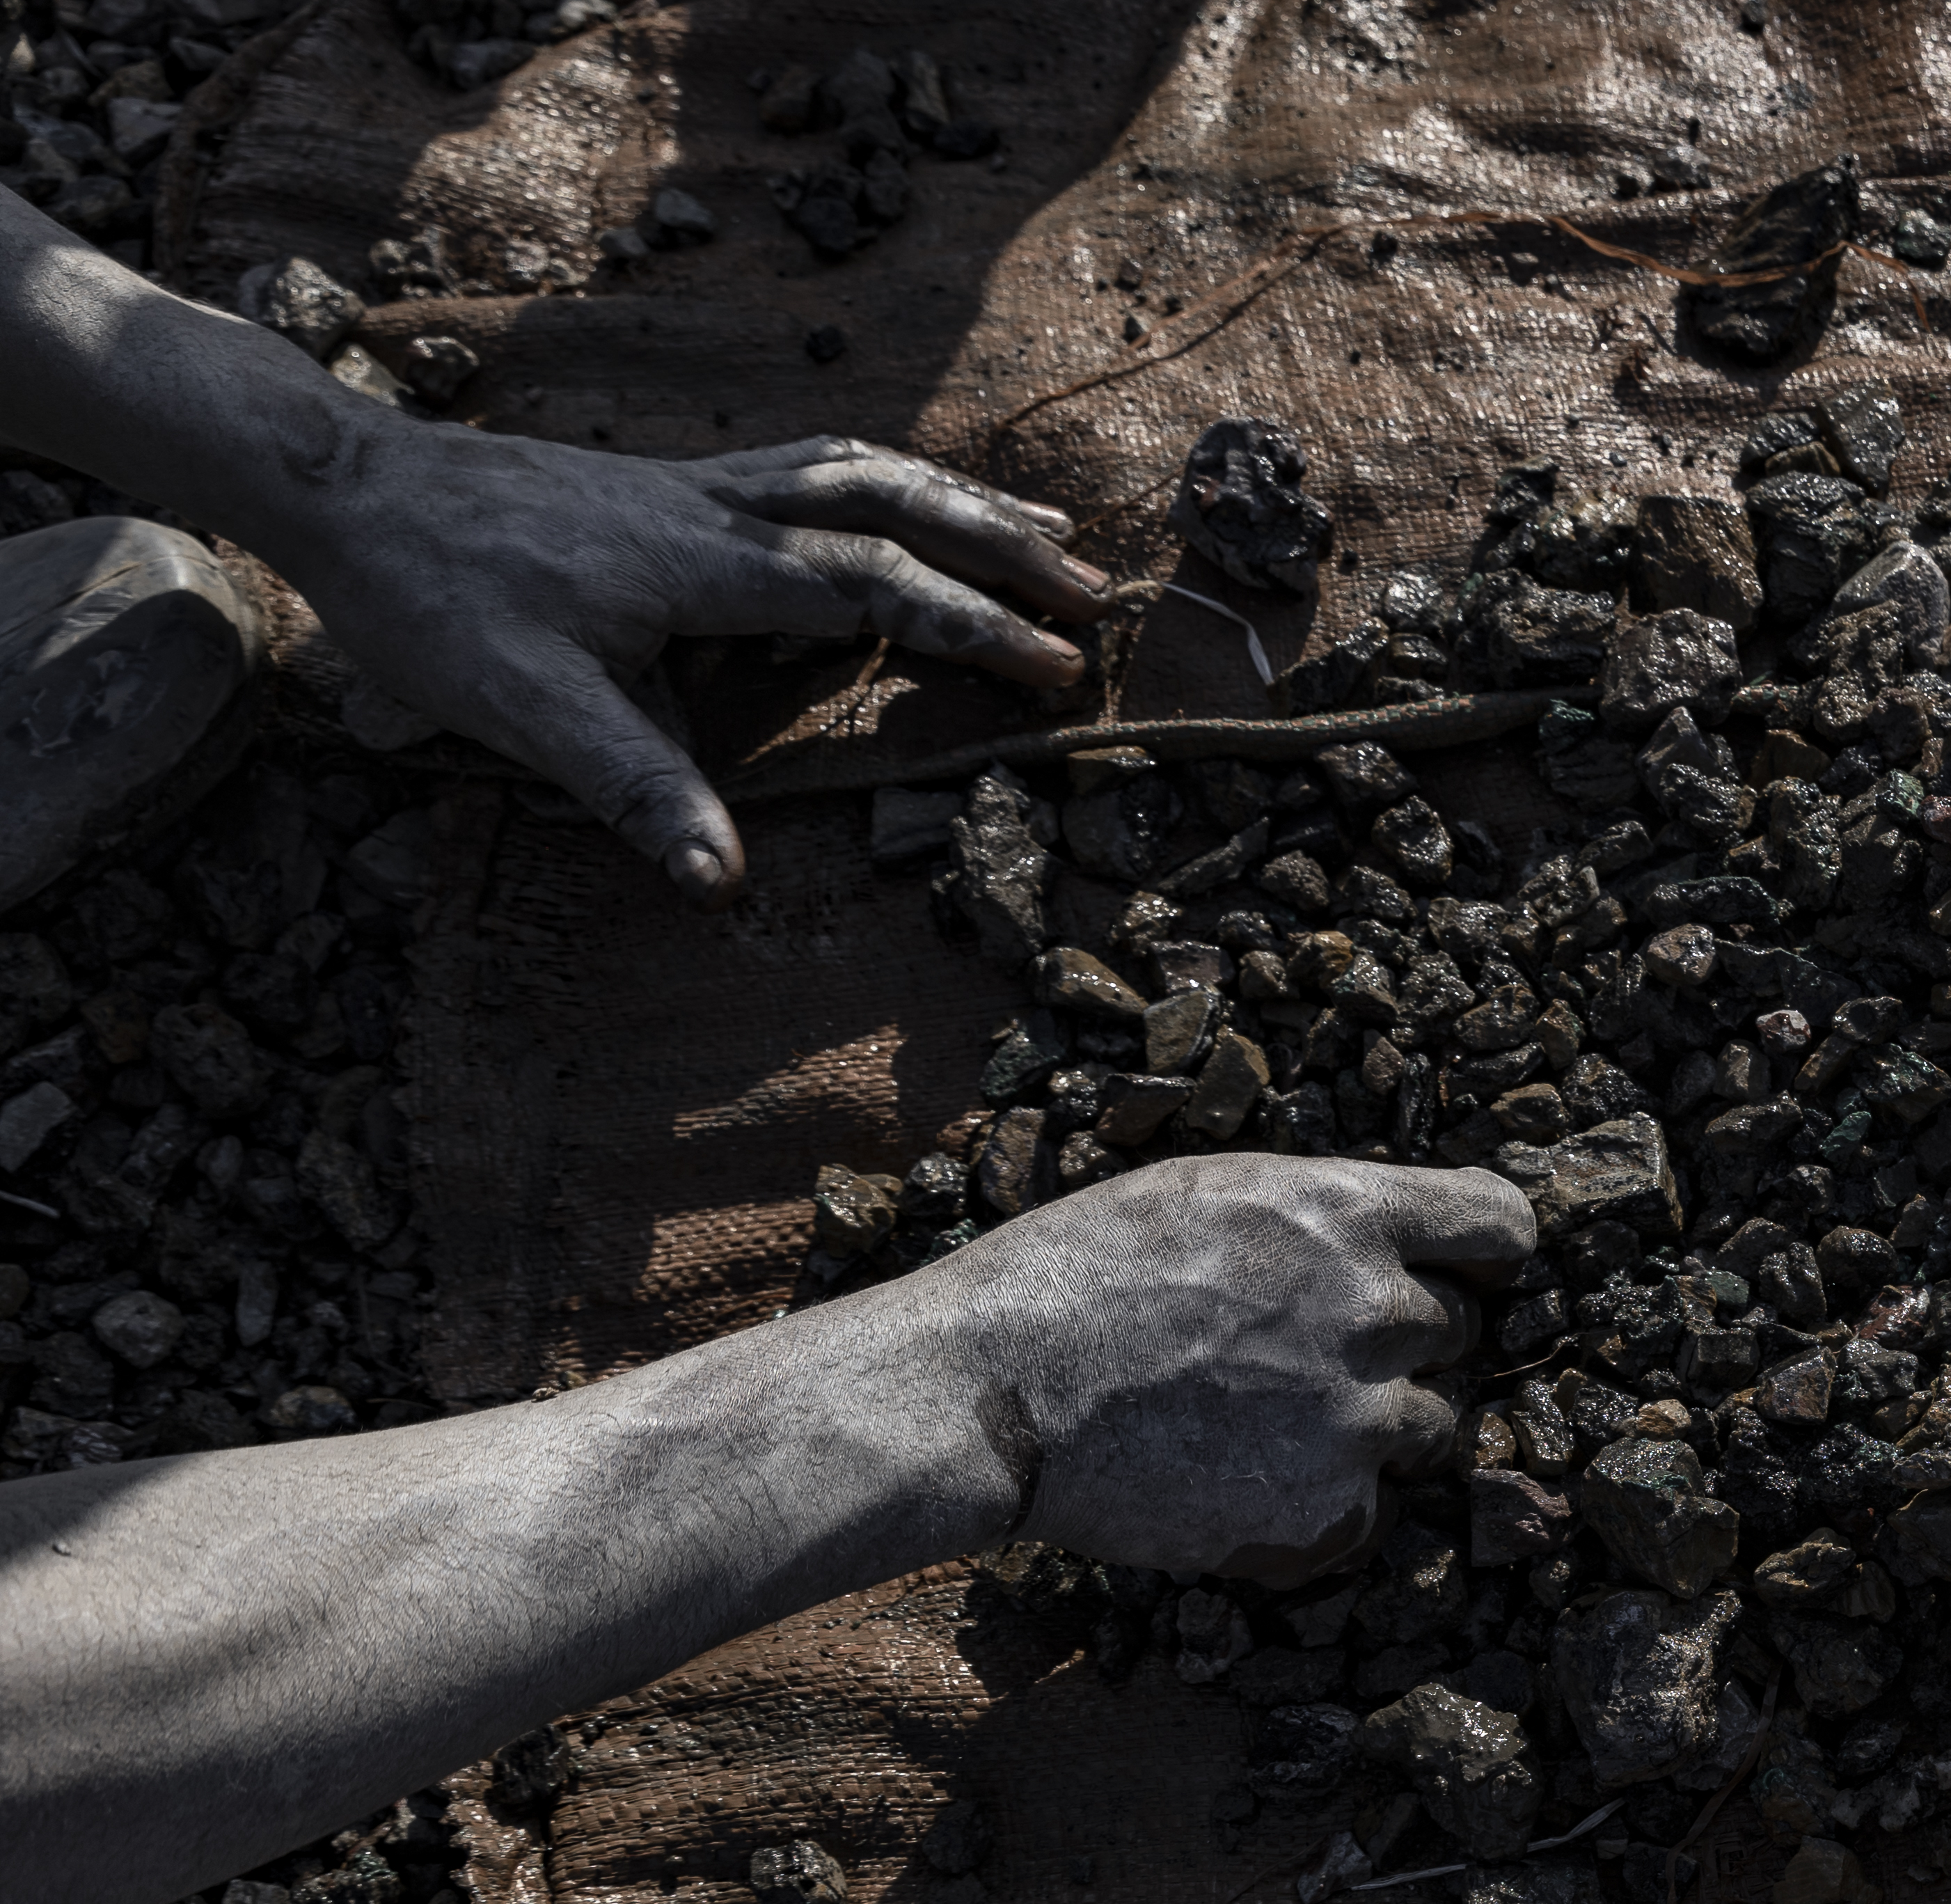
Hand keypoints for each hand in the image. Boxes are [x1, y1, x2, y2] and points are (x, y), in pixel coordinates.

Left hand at [260, 422, 1106, 902]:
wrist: (345, 490)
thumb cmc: (433, 598)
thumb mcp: (523, 709)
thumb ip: (633, 788)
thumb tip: (721, 883)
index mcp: (701, 564)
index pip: (872, 589)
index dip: (975, 629)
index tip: (1062, 668)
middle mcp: (717, 508)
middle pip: (894, 507)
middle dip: (1003, 550)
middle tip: (1097, 592)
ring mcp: (698, 484)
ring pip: (863, 471)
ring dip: (963, 503)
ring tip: (1048, 532)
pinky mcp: (672, 482)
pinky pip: (816, 465)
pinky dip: (892, 479)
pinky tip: (909, 499)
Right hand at [917, 1157, 1538, 1581]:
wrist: (986, 1391)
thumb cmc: (1075, 1278)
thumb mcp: (1209, 1197)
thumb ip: (1323, 1218)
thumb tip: (1404, 1247)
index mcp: (1349, 1213)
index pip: (1501, 1226)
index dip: (1483, 1257)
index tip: (1463, 1275)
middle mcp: (1376, 1309)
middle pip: (1459, 1332)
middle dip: (1397, 1343)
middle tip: (1296, 1357)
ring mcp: (1360, 1418)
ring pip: (1428, 1427)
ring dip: (1367, 1428)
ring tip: (1256, 1422)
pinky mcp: (1331, 1511)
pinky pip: (1373, 1512)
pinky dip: (1322, 1508)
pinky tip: (1237, 1481)